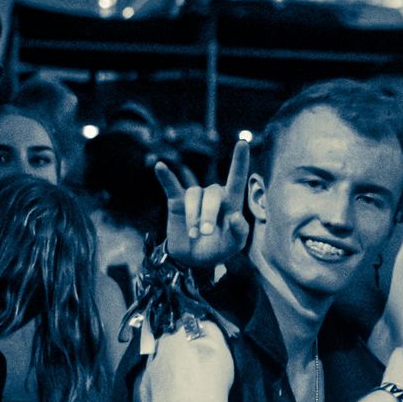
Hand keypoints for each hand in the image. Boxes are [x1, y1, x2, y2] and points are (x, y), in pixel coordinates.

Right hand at [156, 138, 250, 267]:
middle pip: (212, 194)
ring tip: (194, 234)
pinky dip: (166, 177)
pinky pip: (172, 185)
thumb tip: (237, 216)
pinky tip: (160, 167)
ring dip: (193, 216)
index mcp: (232, 202)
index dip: (240, 161)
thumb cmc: (219, 247)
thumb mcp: (234, 244)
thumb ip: (240, 232)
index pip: (237, 178)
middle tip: (205, 233)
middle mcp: (214, 195)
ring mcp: (195, 197)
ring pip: (194, 196)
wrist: (195, 258)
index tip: (242, 142)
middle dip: (209, 214)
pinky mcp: (177, 201)